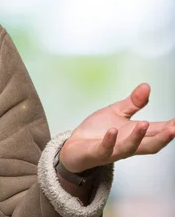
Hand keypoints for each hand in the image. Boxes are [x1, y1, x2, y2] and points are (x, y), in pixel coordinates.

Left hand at [60, 83, 174, 172]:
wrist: (74, 146)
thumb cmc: (97, 131)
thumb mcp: (116, 112)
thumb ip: (133, 102)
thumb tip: (146, 86)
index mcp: (134, 134)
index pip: (156, 132)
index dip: (169, 128)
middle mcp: (127, 144)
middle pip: (150, 145)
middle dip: (163, 137)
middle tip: (174, 128)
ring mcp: (113, 150)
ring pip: (129, 148)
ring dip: (137, 137)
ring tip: (143, 124)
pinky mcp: (97, 153)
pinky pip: (105, 149)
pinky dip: (110, 141)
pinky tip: (113, 131)